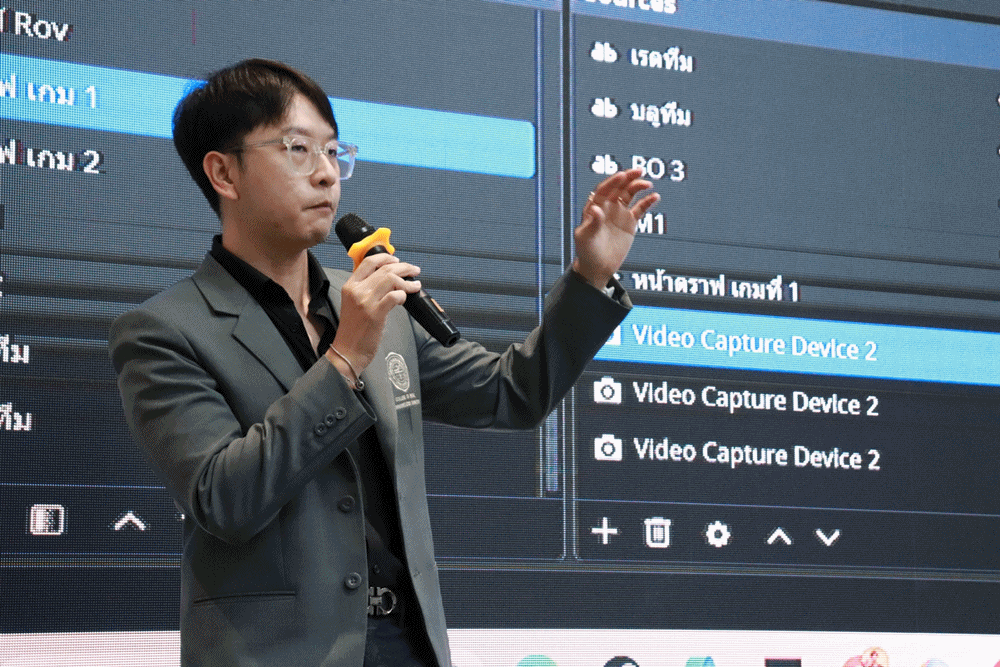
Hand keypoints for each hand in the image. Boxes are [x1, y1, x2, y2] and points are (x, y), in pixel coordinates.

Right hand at [326, 253, 421, 378]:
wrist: (348, 350)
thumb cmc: (353, 329)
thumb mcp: (354, 303)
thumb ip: (366, 288)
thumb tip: (389, 278)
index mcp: (350, 286)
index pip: (369, 262)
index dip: (386, 257)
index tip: (398, 260)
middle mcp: (357, 290)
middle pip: (385, 269)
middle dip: (404, 267)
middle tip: (414, 270)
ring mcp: (366, 301)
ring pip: (391, 279)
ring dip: (407, 281)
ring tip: (415, 285)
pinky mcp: (375, 313)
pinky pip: (395, 296)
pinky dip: (403, 295)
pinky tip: (405, 299)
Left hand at [572, 168, 659, 289]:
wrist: (598, 268)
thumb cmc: (587, 252)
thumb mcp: (585, 238)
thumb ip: (592, 223)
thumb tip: (596, 209)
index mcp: (594, 207)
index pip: (603, 190)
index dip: (613, 182)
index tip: (622, 175)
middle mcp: (607, 207)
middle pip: (618, 187)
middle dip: (628, 178)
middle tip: (639, 171)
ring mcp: (619, 213)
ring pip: (630, 194)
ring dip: (638, 186)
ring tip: (648, 184)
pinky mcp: (630, 222)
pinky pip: (640, 208)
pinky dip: (648, 201)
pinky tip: (655, 196)